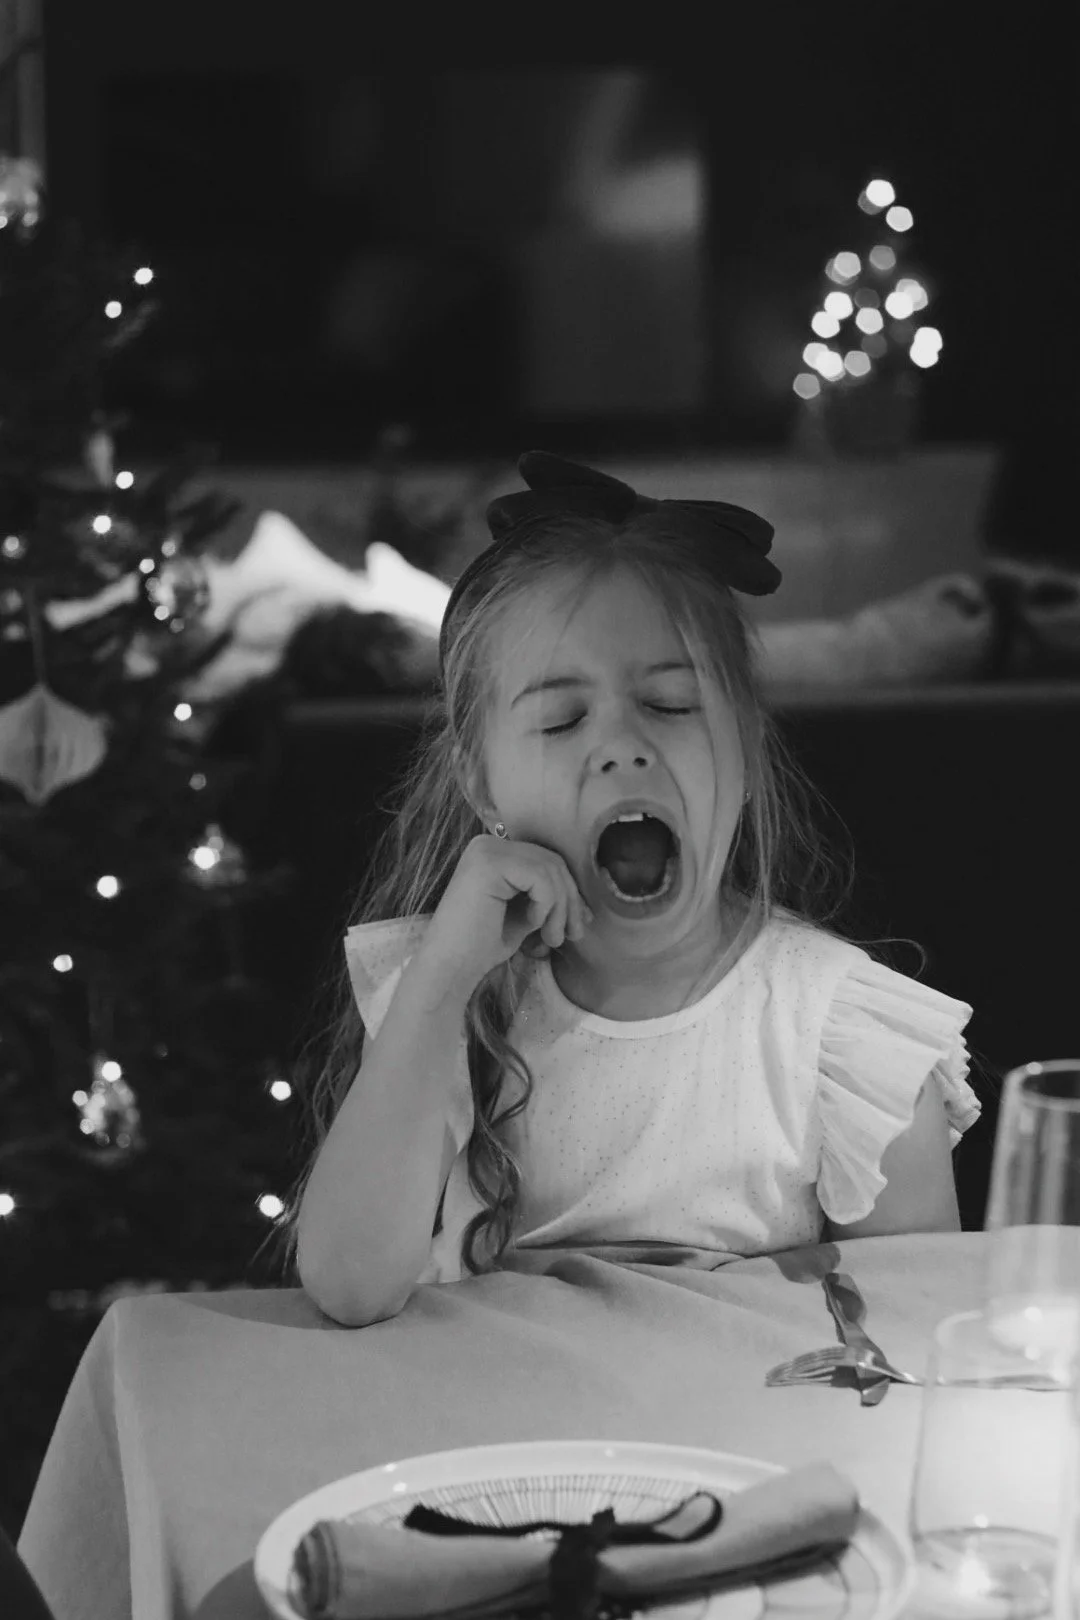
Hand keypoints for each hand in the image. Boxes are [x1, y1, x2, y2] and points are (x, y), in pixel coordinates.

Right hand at [416, 833, 593, 1001]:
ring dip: (560, 908)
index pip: (546, 860)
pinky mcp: (489, 863)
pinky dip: (546, 905)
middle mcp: (487, 843)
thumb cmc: (483, 946)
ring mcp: (486, 850)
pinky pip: (539, 878)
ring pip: (550, 869)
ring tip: (552, 939)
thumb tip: (585, 902)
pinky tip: (533, 924)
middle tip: (572, 935)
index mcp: (493, 851)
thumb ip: (547, 898)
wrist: (451, 967)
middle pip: (551, 861)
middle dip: (569, 900)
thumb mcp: (524, 913)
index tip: (576, 926)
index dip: (568, 891)